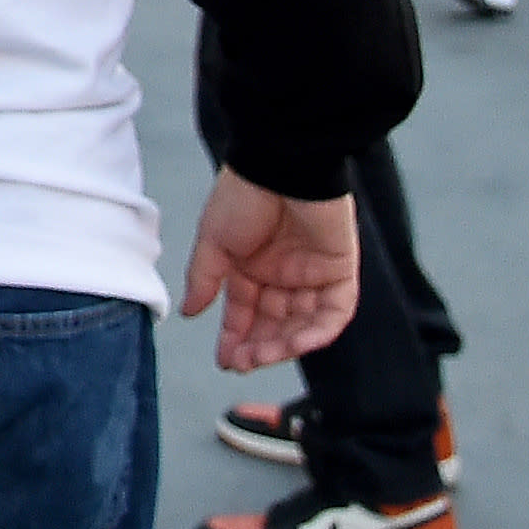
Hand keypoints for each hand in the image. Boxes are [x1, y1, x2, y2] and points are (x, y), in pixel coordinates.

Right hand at [178, 167, 356, 369]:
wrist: (280, 167)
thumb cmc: (243, 195)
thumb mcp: (213, 242)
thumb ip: (204, 280)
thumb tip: (189, 311)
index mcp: (252, 266)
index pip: (245, 312)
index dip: (236, 337)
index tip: (226, 360)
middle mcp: (283, 274)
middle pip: (275, 324)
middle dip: (259, 346)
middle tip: (244, 361)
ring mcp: (312, 274)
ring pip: (304, 323)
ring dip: (285, 344)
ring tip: (263, 354)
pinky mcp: (339, 270)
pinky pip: (334, 311)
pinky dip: (318, 331)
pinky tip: (297, 343)